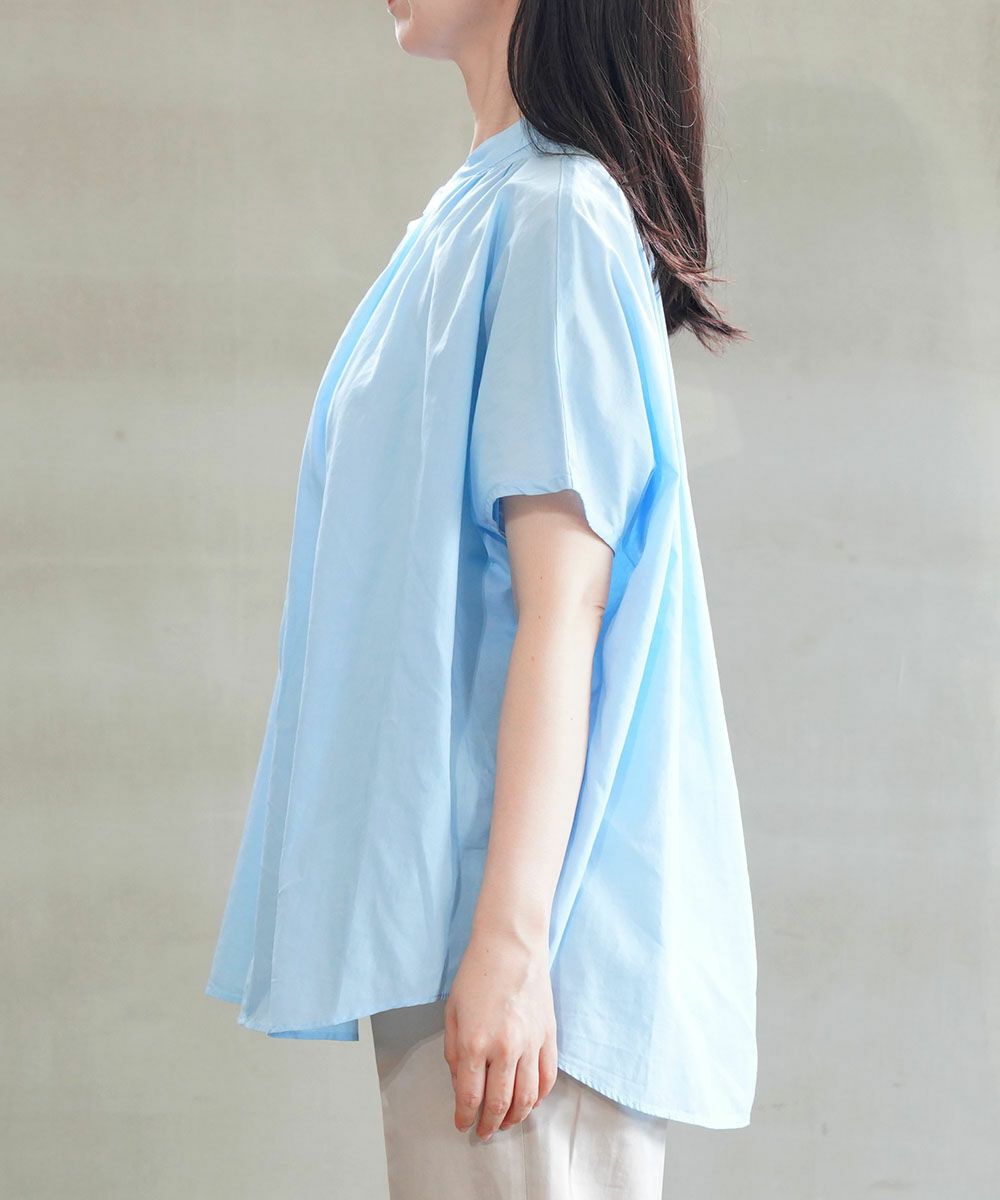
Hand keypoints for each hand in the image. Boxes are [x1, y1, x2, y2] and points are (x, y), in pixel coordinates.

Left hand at [443, 925, 558, 1139]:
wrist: (512, 946)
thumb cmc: (476, 975)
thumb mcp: (452, 1013)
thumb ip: (454, 1053)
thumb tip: (462, 1085)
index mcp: (475, 1042)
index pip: (470, 1096)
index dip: (465, 1117)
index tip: (463, 1125)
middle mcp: (504, 1048)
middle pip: (499, 1104)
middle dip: (490, 1124)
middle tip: (484, 1132)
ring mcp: (530, 1044)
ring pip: (527, 1098)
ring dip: (515, 1117)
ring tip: (506, 1122)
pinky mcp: (549, 1036)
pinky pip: (547, 1077)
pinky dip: (540, 1097)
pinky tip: (529, 1101)